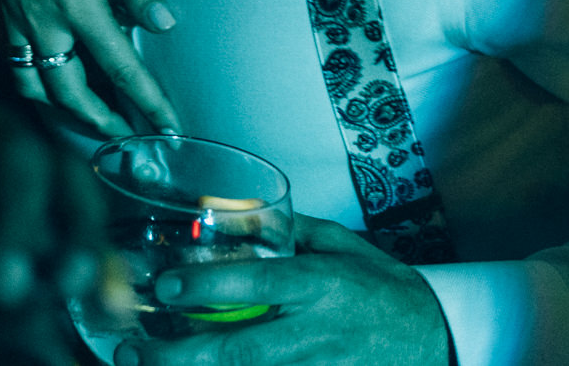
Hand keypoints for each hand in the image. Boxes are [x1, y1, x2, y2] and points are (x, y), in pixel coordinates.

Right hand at [0, 0, 180, 135]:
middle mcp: (38, 20)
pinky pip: (12, 63)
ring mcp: (10, 17)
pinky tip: (50, 79)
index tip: (170, 128)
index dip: (148, 101)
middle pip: (71, 93)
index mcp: (73, 2)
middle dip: (102, 121)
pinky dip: (34, 84)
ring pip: (34, 85)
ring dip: (63, 111)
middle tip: (131, 136)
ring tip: (89, 121)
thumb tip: (164, 25)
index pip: (120, 67)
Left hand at [123, 216, 448, 365]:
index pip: (259, 284)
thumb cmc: (387, 292)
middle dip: (178, 355)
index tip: (166, 283)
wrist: (436, 343)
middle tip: (131, 349)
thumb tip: (242, 215)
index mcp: (323, 285)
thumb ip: (299, 233)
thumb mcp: (349, 248)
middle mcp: (317, 332)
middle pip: (238, 352)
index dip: (208, 286)